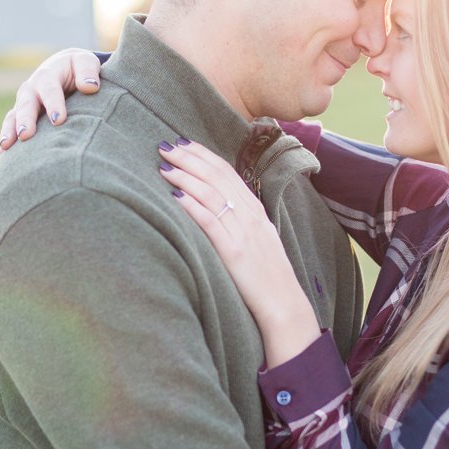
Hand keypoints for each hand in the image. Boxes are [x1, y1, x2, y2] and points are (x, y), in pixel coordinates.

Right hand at [0, 48, 102, 153]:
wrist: (63, 68)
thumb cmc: (77, 68)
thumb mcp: (85, 63)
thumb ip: (88, 71)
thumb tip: (90, 87)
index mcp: (48, 75)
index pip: (50, 90)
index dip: (53, 104)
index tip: (58, 120)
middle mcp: (32, 89)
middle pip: (27, 104)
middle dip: (26, 119)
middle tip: (26, 135)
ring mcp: (24, 103)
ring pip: (14, 116)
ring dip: (10, 131)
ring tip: (6, 147)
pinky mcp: (21, 116)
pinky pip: (10, 127)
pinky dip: (6, 141)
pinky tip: (2, 156)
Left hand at [158, 140, 320, 364]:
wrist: (284, 303)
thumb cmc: (267, 275)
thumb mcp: (258, 238)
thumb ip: (241, 219)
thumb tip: (217, 204)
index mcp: (255, 209)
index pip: (227, 171)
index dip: (203, 155)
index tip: (183, 144)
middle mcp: (250, 214)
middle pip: (217, 176)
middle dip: (189, 158)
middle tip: (166, 145)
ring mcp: (243, 231)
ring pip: (211, 193)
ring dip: (185, 176)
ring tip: (164, 166)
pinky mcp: (234, 251)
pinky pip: (210, 221)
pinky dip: (192, 205)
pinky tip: (175, 195)